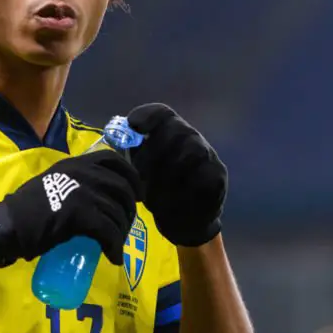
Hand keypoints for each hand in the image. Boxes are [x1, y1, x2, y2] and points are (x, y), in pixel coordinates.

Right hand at [0, 150, 142, 266]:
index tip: (137, 193)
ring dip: (122, 232)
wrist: (9, 224)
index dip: (132, 176)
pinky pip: (110, 231)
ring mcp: (83, 192)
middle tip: (127, 225)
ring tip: (116, 245)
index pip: (114, 160)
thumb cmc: (26, 207)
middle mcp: (83, 173)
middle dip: (131, 209)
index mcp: (76, 163)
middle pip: (123, 188)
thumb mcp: (54, 181)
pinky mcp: (81, 214)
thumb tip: (97, 196)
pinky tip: (113, 257)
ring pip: (118, 212)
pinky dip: (115, 247)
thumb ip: (74, 182)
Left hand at [127, 103, 226, 246]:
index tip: (133, 126)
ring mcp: (208, 155)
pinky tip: (173, 202)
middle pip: (175, 129)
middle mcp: (191, 137)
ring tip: (153, 195)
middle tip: (138, 176)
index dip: (146, 116)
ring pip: (191, 151)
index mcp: (168, 131)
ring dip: (168, 173)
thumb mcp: (139, 171)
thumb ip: (129, 154)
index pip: (161, 113)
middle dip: (152, 152)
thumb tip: (114, 140)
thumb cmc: (157, 188)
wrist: (182, 219)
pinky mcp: (218, 177)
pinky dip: (185, 191)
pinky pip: (203, 177)